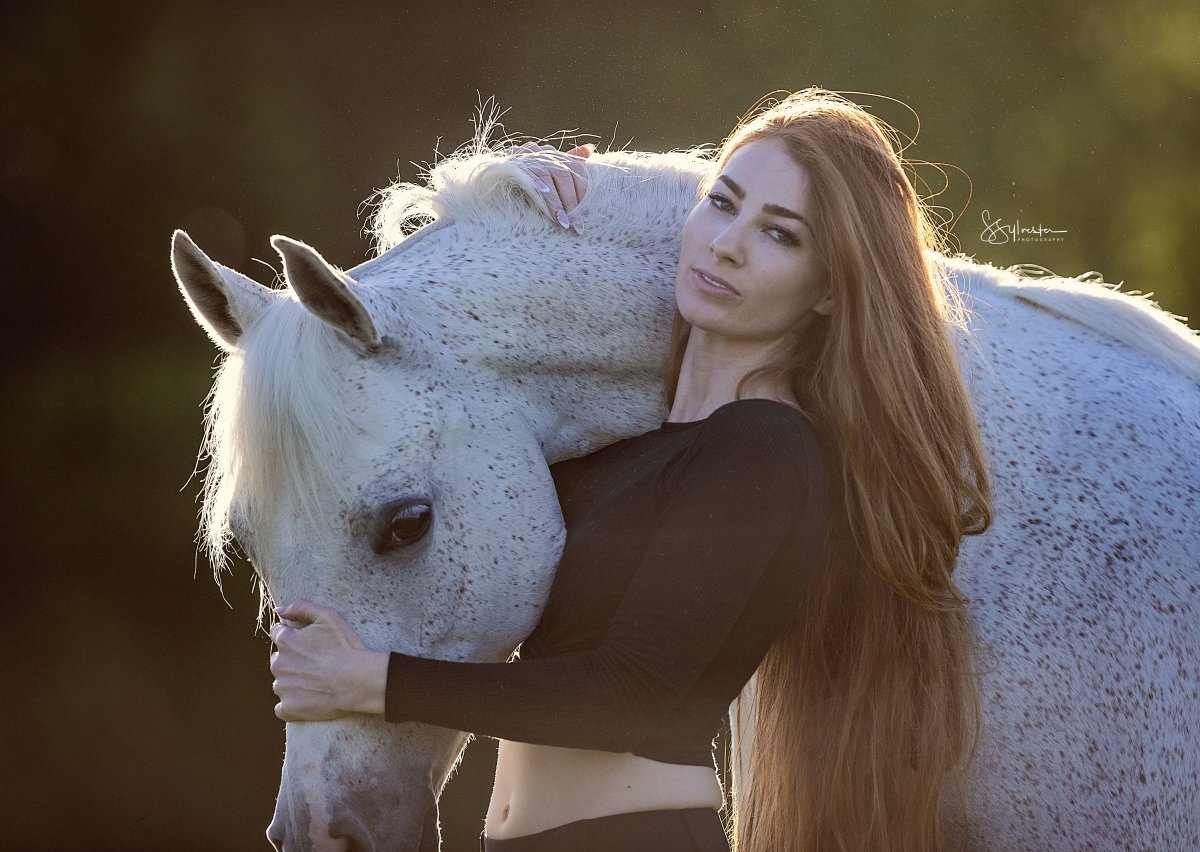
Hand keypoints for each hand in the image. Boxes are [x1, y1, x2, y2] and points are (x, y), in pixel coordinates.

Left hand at [269, 599, 388, 720]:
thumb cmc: (345, 647)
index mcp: (286, 641)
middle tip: (316, 663)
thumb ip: (300, 607)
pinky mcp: (288, 708)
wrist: (357, 681)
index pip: (278, 634)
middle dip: (293, 660)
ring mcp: (282, 688)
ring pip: (281, 682)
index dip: (294, 636)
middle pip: (279, 659)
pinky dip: (293, 704)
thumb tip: (278, 610)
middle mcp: (278, 664)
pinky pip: (283, 707)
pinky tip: (309, 699)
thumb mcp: (328, 616)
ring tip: (317, 682)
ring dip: (293, 682)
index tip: (309, 643)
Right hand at [510, 142, 592, 232]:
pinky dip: (538, 187)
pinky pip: (528, 175)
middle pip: (563, 174)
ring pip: (548, 175)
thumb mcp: (548, 165)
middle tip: (577, 225)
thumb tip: (589, 149)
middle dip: (572, 202)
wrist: (494, 171)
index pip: (576, 168)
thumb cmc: (526, 172)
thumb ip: (569, 159)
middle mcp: (543, 153)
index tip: (586, 214)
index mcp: (554, 154)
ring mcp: (527, 158)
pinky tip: (545, 203)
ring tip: (562, 223)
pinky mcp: (513, 166)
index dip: (583, 191)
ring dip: (556, 202)